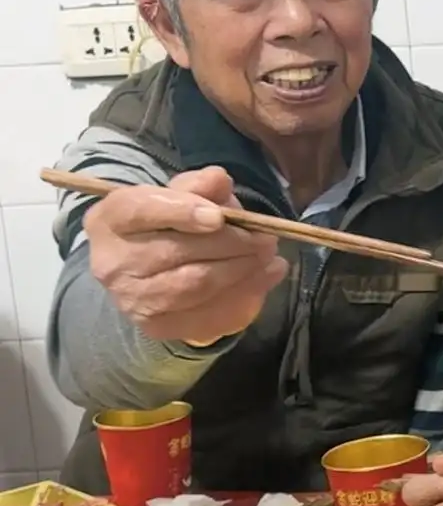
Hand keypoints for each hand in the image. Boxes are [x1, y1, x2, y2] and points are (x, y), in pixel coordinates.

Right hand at [84, 166, 287, 345]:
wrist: (151, 270)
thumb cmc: (169, 222)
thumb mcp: (182, 194)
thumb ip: (199, 185)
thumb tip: (219, 179)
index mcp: (110, 219)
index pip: (141, 211)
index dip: (181, 212)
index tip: (219, 216)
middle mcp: (112, 263)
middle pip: (176, 251)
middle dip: (231, 243)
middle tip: (266, 237)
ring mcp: (132, 300)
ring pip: (196, 285)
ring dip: (242, 270)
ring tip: (270, 256)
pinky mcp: (157, 326)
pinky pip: (207, 314)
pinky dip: (244, 295)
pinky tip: (265, 277)